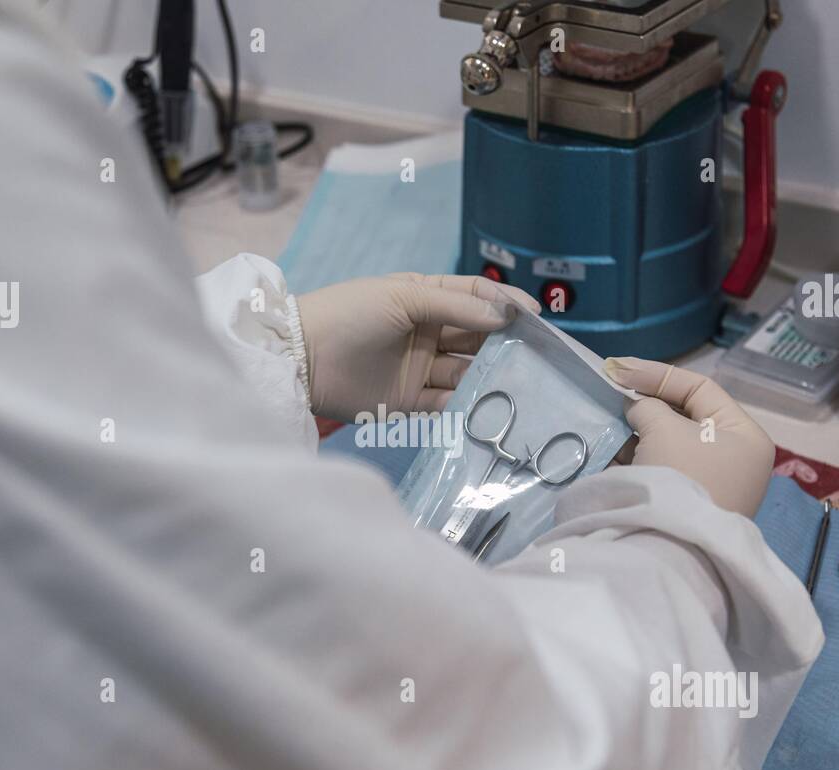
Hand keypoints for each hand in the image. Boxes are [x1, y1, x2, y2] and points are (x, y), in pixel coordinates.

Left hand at [296, 273, 539, 422]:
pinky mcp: (409, 402)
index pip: (475, 297)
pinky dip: (467, 405)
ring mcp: (419, 368)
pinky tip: (489, 405)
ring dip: (491, 376)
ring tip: (521, 382)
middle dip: (505, 343)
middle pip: (476, 337)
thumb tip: (503, 316)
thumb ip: (455, 306)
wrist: (301, 359)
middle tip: (538, 353)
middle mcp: (426, 332)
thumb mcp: (402, 296)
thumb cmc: (349, 313)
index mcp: (424, 297)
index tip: (534, 316)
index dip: (505, 304)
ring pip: (466, 372)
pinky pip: (447, 404)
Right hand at [603, 357, 774, 516]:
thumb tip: (638, 412)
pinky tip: (612, 449)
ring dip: (639, 432)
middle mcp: (734, 458)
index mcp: (745, 435)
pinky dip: (638, 458)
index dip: (656, 374)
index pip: (700, 388)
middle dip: (646, 405)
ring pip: (670, 443)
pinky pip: (661, 469)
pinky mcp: (685, 504)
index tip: (617, 369)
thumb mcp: (664, 428)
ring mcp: (711, 484)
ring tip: (608, 422)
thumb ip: (649, 408)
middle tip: (611, 393)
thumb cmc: (680, 476)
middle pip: (685, 416)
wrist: (671, 546)